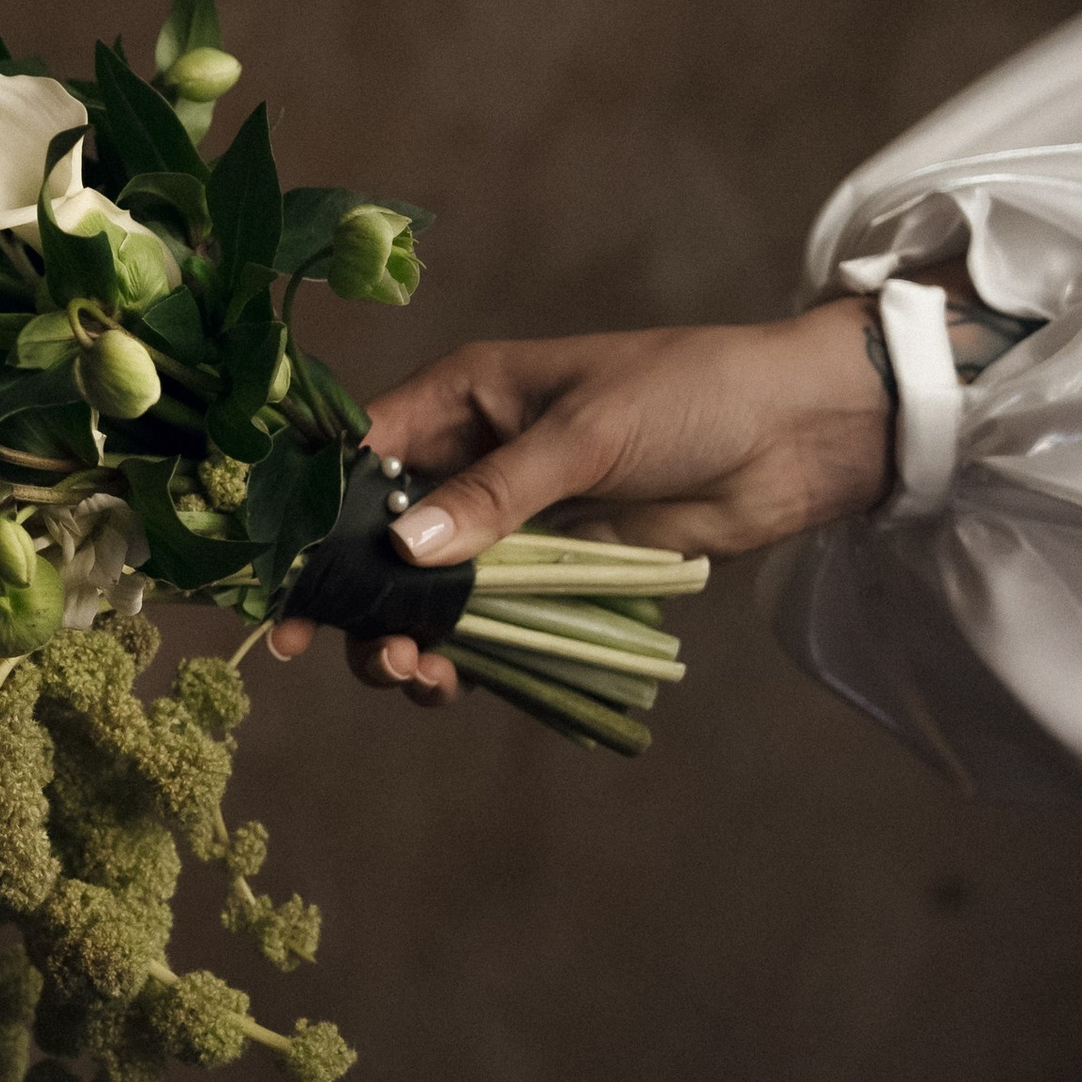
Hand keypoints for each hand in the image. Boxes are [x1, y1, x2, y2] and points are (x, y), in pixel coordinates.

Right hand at [268, 295, 893, 701]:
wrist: (797, 435)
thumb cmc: (690, 397)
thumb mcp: (587, 434)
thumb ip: (497, 496)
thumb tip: (408, 552)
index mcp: (463, 396)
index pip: (357, 453)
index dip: (313, 517)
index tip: (283, 585)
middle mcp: (471, 456)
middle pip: (379, 538)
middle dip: (358, 600)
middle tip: (354, 656)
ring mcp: (511, 521)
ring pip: (426, 592)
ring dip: (407, 638)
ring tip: (417, 679)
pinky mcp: (554, 572)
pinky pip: (486, 622)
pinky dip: (461, 656)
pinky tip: (453, 685)